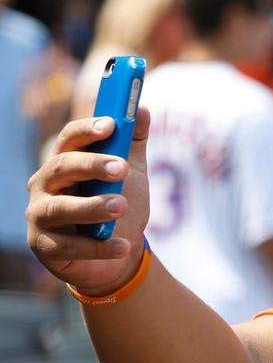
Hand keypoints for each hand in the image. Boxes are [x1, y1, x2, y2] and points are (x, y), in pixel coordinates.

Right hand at [26, 106, 151, 294]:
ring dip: (92, 206)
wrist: (119, 254)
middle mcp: (45, 185)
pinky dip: (98, 247)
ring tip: (121, 206)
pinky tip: (123, 245)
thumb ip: (133, 143)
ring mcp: (40, 216)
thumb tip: (142, 108)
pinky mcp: (45, 246)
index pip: (68, 139)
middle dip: (92, 165)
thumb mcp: (131, 173)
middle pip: (61, 167)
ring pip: (60, 207)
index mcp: (64, 162)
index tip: (111, 124)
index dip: (87, 129)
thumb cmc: (119, 204)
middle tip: (123, 169)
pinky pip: (69, 246)